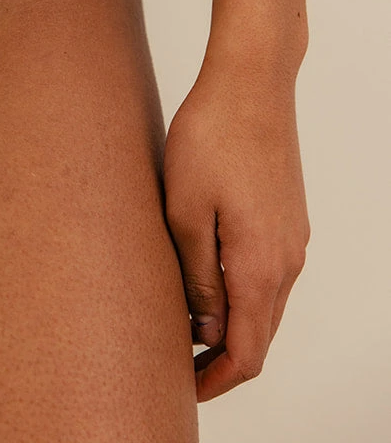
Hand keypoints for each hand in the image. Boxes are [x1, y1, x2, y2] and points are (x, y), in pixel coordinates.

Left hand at [162, 60, 308, 400]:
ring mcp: (292, 237)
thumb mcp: (183, 209)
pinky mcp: (288, 216)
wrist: (252, 81)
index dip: (215, 380)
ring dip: (231, 324)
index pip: (246, 352)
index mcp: (260, 265)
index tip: (183, 388)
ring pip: (265, 304)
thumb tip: (203, 328)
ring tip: (183, 325)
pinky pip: (269, 273)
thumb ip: (195, 276)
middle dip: (221, 358)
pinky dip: (242, 292)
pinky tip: (207, 279)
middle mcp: (287, 260)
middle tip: (176, 364)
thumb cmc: (211, 134)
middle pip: (260, 335)